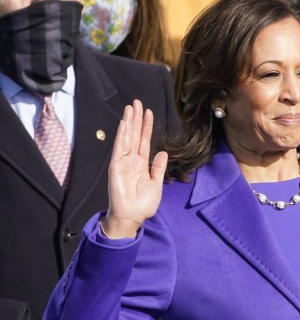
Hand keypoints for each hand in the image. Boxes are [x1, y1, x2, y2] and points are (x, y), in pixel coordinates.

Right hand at [102, 100, 167, 238]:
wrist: (132, 217)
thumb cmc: (143, 204)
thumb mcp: (156, 184)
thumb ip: (158, 168)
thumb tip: (163, 153)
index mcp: (142, 164)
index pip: (144, 141)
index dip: (146, 126)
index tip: (149, 112)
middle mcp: (132, 160)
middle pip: (135, 135)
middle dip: (136, 119)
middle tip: (137, 102)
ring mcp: (123, 162)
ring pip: (127, 138)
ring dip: (129, 122)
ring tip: (131, 107)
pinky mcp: (116, 167)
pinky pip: (119, 148)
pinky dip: (122, 136)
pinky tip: (124, 124)